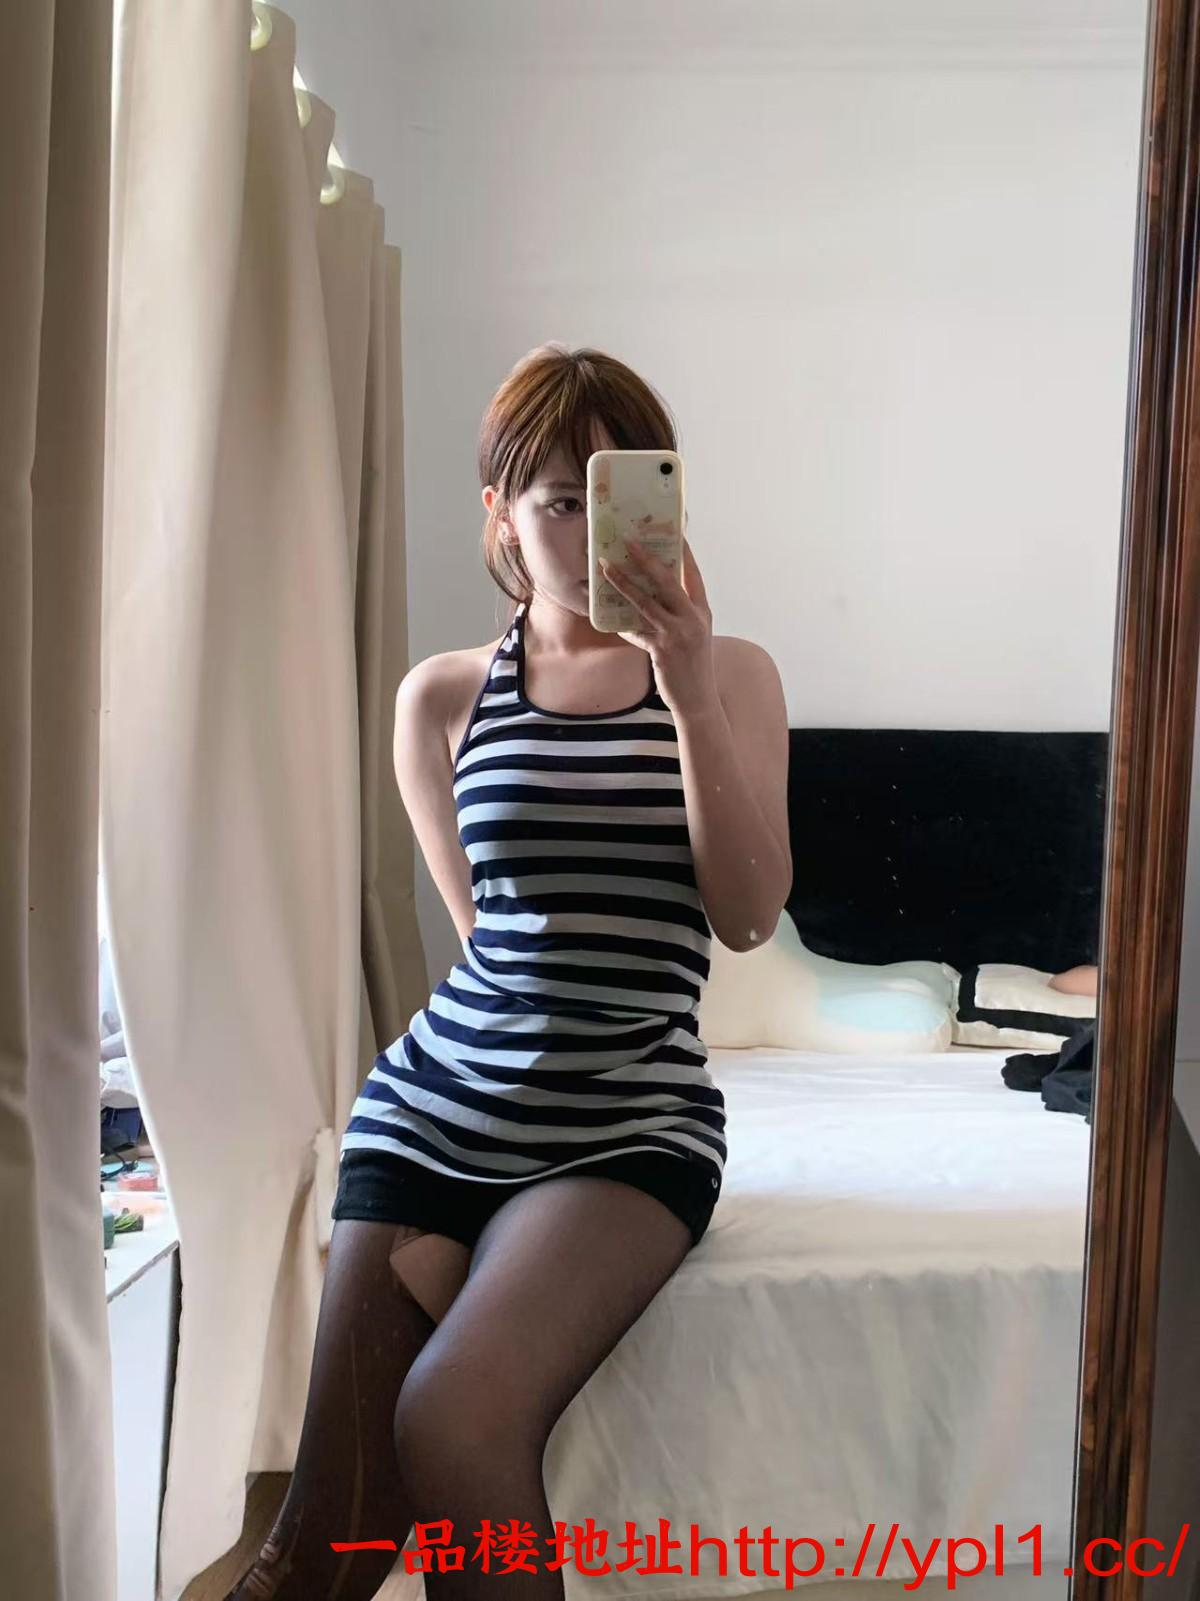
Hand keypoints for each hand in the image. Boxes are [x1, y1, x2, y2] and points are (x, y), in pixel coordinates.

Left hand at [599, 538, 718, 719]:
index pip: (693, 575)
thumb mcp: (694, 636)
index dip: (684, 552)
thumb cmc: (692, 666)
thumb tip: (655, 595)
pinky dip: (623, 623)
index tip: (674, 531)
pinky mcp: (662, 650)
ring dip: (624, 582)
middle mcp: (692, 619)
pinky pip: (636, 631)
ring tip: (607, 568)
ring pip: (646, 601)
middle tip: (629, 541)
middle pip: (668, 581)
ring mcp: (677, 634)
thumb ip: (680, 615)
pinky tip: (609, 616)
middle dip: (647, 559)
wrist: (698, 700)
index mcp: (702, 612)